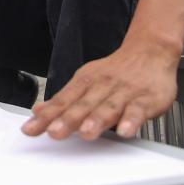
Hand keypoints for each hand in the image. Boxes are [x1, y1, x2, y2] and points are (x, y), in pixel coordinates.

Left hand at [21, 42, 178, 140]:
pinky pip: (138, 110)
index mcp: (85, 82)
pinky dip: (131, 120)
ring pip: (109, 107)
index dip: (47, 116)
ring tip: (86, 133)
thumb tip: (38, 112)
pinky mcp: (147, 99)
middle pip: (83, 105)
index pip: (63, 101)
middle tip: (55, 132)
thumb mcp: (85, 80)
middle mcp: (102, 86)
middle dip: (68, 119)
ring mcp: (125, 92)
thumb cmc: (116, 71)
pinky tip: (125, 131)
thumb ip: (64, 100)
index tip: (32, 129)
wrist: (150, 51)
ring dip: (97, 120)